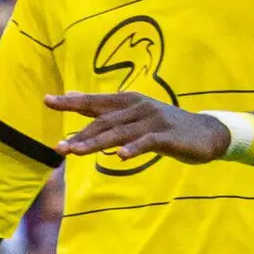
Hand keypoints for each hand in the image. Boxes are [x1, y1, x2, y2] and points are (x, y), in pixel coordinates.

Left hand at [44, 89, 228, 164]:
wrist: (207, 132)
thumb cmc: (163, 125)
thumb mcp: (133, 114)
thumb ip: (104, 109)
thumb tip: (74, 96)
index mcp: (128, 102)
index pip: (95, 102)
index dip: (71, 101)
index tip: (47, 100)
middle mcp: (138, 107)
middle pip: (104, 121)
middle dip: (80, 135)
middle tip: (59, 147)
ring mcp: (154, 121)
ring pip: (120, 133)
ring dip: (97, 143)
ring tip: (76, 152)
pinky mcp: (168, 136)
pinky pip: (147, 142)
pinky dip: (133, 149)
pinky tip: (119, 157)